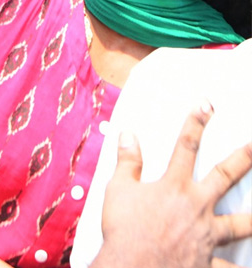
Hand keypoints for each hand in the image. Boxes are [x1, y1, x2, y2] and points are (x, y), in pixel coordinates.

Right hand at [97, 102, 251, 267]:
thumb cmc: (124, 231)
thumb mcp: (118, 190)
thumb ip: (128, 161)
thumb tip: (128, 135)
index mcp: (174, 186)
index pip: (186, 146)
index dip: (196, 123)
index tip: (206, 106)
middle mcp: (196, 207)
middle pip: (224, 176)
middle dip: (242, 159)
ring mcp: (205, 236)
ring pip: (239, 224)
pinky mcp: (206, 262)